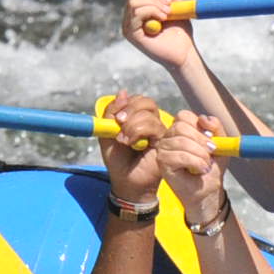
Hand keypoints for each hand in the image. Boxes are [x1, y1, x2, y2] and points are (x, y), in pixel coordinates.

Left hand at [98, 92, 167, 210]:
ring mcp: (160, 132)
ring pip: (149, 114)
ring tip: (123, 141)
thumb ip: (111, 112)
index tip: (115, 117)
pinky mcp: (165, 141)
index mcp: (139, 119)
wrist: (125, 182)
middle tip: (119, 124)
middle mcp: (152, 123)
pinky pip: (154, 126)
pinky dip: (139, 131)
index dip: (126, 104)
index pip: (138, 100)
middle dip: (130, 110)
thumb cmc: (118, 161)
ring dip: (132, 125)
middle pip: (147, 102)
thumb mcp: (107, 133)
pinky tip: (132, 144)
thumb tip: (123, 92)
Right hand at [125, 0, 198, 66]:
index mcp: (137, 11)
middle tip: (169, 7)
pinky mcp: (131, 34)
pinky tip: (163, 19)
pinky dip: (152, 11)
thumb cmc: (179, 31)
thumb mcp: (174, 5)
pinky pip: (136, 12)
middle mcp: (129, 18)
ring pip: (134, 1)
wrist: (184, 53)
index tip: (170, 1)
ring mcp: (128, 27)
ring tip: (167, 14)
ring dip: (154, 4)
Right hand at [155, 113, 223, 217]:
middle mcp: (168, 137)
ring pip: (181, 142)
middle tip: (211, 152)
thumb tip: (203, 118)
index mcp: (180, 129)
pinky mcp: (162, 163)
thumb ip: (216, 127)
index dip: (199, 125)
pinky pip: (179, 156)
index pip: (183, 116)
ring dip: (200, 154)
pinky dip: (195, 162)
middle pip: (180, 126)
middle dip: (201, 140)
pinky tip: (200, 170)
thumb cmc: (211, 167)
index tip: (211, 139)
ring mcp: (163, 150)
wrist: (208, 189)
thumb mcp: (220, 143)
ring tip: (206, 164)